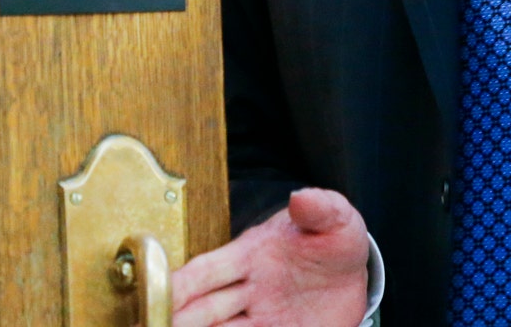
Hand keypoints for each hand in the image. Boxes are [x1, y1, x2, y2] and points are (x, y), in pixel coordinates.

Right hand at [171, 187, 370, 326]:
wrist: (356, 275)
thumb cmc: (333, 242)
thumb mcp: (337, 221)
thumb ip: (322, 209)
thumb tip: (302, 197)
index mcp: (252, 255)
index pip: (206, 271)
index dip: (180, 284)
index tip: (155, 293)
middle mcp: (249, 291)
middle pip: (203, 311)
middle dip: (176, 321)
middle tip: (154, 325)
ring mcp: (262, 319)